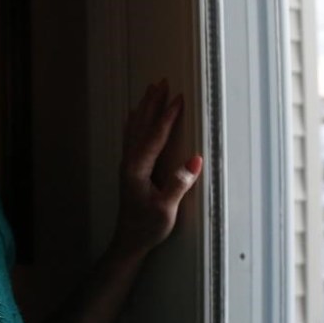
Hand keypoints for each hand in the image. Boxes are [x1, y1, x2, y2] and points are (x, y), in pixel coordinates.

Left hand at [109, 79, 202, 262]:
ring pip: (135, 128)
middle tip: (161, 82)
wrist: (129, 240)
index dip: (167, 116)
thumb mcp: (165, 209)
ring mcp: (128, 164)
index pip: (155, 136)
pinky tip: (134, 115)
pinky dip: (135, 122)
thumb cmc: (147, 227)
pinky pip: (131, 137)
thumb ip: (177, 185)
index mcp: (138, 168)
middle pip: (141, 125)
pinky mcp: (130, 168)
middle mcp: (130, 162)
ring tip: (150, 90)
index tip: (178, 98)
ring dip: (144, 108)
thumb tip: (195, 161)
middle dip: (153, 103)